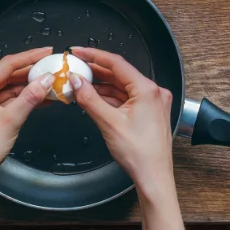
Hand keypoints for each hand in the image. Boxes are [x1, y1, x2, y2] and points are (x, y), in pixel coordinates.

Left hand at [0, 47, 53, 188]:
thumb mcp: (11, 120)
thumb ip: (30, 96)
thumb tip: (46, 80)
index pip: (7, 64)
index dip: (30, 57)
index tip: (46, 52)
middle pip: (6, 76)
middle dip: (30, 73)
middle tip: (50, 68)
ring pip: (5, 89)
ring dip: (26, 88)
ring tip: (48, 85)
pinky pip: (2, 101)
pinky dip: (18, 100)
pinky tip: (36, 99)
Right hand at [69, 47, 174, 193]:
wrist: (154, 177)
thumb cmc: (140, 154)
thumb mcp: (109, 123)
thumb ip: (89, 98)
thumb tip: (76, 81)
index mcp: (147, 89)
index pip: (117, 63)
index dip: (94, 56)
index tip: (78, 51)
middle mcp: (153, 92)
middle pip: (119, 74)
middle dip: (96, 71)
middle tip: (75, 66)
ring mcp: (152, 102)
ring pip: (122, 86)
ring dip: (101, 85)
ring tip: (80, 82)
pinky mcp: (149, 112)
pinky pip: (126, 98)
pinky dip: (110, 97)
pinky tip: (94, 97)